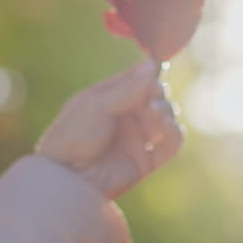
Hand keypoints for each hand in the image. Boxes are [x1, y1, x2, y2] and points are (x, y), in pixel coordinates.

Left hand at [35, 60, 183, 198]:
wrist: (67, 179)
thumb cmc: (73, 136)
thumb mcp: (97, 105)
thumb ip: (128, 88)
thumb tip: (153, 64)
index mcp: (109, 97)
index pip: (138, 79)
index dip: (149, 77)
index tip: (153, 79)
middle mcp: (125, 116)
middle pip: (156, 96)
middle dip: (159, 96)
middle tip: (152, 102)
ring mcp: (136, 138)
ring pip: (166, 117)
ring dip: (167, 112)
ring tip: (156, 115)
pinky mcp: (147, 160)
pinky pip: (172, 143)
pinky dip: (175, 133)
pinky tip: (167, 129)